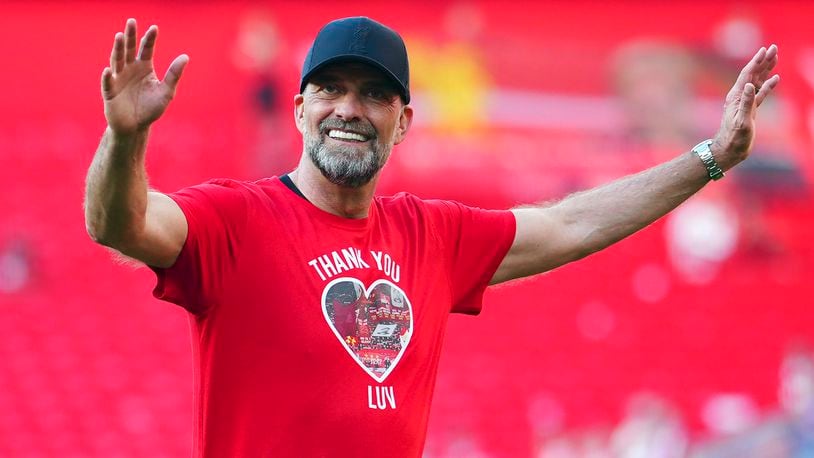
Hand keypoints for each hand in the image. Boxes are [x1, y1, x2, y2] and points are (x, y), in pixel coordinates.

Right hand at [101, 18, 188, 134]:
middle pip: (129, 49)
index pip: (146, 49)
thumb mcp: (166, 92)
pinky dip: (107, 77)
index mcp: (144, 68)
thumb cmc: (151, 109)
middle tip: (132, 21)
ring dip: (118, 49)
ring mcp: (118, 79)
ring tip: (120, 36)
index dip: (150, 39)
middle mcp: (129, 69)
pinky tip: (108, 70)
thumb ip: (173, 75)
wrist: (136, 126)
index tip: (155, 28)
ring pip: (117, 61)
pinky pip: (108, 83)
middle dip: (131, 36)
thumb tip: (185, 57)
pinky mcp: (109, 92)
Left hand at [712, 45, 779, 169]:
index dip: (756, 61)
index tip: (765, 50)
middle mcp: (739, 96)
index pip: (747, 74)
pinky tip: (776, 78)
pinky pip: (761, 93)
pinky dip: (768, 85)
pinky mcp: (751, 109)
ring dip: (767, 69)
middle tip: (774, 48)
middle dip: (763, 61)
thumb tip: (749, 85)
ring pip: (758, 81)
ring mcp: (745, 102)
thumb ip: (746, 103)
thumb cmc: (734, 138)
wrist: (730, 150)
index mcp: (736, 97)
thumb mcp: (742, 121)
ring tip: (776, 57)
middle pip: (753, 74)